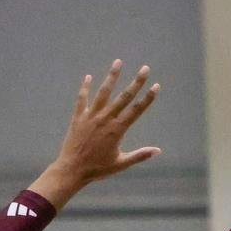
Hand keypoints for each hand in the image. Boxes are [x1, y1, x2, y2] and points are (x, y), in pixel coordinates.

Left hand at [34, 59, 161, 205]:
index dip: (147, 98)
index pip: (136, 110)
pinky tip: (88, 77)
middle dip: (136, 82)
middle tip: (144, 68)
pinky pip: (82, 99)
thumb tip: (158, 151)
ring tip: (118, 62)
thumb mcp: (122, 163)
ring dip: (112, 76)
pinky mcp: (78, 117)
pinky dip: (85, 88)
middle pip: (124, 97)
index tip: (156, 86)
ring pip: (103, 93)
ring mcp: (91, 116)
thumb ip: (140, 155)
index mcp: (117, 130)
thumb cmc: (98, 169)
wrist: (72, 169)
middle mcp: (105, 119)